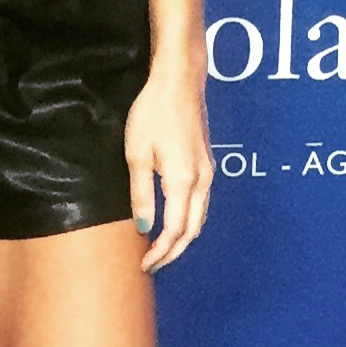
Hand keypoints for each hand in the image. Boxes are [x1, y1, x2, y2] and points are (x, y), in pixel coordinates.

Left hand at [123, 69, 212, 270]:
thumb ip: (141, 195)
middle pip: (192, 231)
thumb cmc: (153, 113)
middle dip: (172, 252)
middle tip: (151, 264)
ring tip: (159, 248)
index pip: (174, 231)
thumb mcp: (137, 155)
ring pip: (199, 218)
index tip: (144, 265)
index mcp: (183, 181)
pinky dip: (188, 221)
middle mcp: (202, 181)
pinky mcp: (206, 164)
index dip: (160, 252)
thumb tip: (144, 228)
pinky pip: (201, 204)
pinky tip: (173, 221)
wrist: (179, 82)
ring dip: (182, 238)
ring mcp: (208, 172)